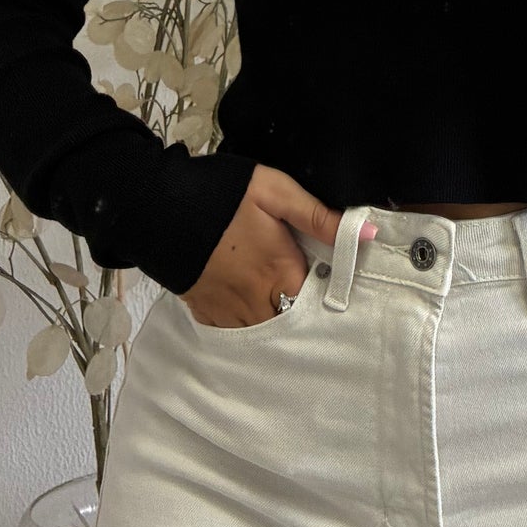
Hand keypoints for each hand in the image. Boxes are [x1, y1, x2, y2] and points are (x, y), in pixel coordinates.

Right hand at [178, 163, 375, 327]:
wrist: (160, 205)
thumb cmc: (223, 195)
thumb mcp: (276, 192)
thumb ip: (319, 217)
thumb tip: (367, 234)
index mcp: (279, 272)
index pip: (315, 301)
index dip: (325, 296)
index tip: (332, 287)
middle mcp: (255, 299)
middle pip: (288, 324)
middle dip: (299, 318)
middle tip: (307, 303)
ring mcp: (226, 309)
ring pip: (260, 334)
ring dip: (273, 325)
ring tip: (280, 309)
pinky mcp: (203, 309)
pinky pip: (231, 331)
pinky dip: (243, 326)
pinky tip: (248, 312)